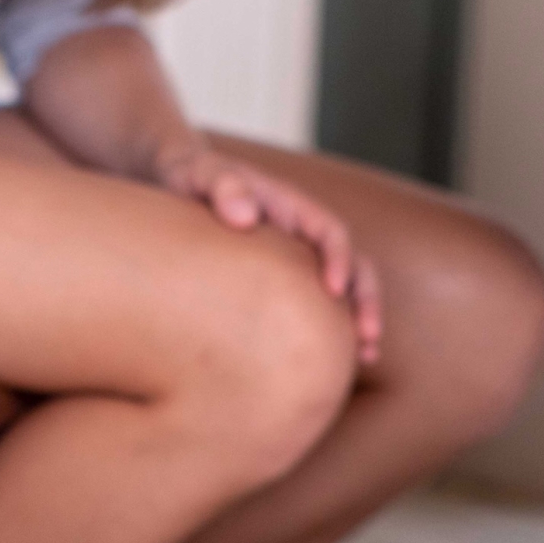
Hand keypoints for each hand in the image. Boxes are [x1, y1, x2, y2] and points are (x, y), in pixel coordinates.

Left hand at [152, 138, 381, 364]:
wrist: (174, 186)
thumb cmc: (190, 178)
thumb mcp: (201, 174)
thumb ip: (224, 186)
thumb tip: (244, 216)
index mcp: (292, 209)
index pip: (331, 232)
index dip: (339, 259)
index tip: (334, 290)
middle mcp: (303, 236)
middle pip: (352, 266)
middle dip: (366, 300)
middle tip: (369, 337)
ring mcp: (294, 261)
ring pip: (341, 293)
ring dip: (358, 322)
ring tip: (366, 359)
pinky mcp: (279, 284)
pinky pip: (312, 309)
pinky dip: (325, 334)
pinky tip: (326, 368)